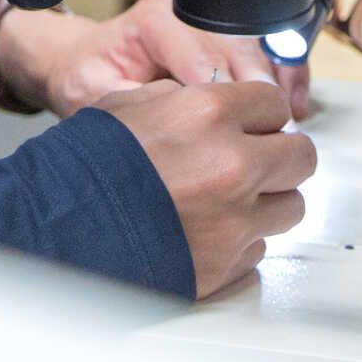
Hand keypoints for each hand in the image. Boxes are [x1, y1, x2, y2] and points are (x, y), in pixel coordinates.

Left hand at [1, 0, 312, 120]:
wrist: (83, 58)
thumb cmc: (87, 74)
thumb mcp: (94, 93)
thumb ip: (131, 106)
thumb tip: (172, 127)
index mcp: (157, 18)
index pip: (204, 55)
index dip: (225, 96)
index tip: (241, 133)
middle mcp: (187, 7)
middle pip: (240, 44)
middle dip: (261, 90)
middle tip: (276, 131)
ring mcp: (209, 14)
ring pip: (261, 39)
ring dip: (280, 79)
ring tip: (289, 117)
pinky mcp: (223, 28)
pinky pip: (266, 44)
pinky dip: (284, 73)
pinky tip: (291, 102)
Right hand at [94, 79, 317, 297]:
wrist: (61, 232)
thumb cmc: (85, 168)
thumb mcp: (127, 104)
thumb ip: (181, 98)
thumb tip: (210, 102)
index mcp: (210, 113)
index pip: (275, 103)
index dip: (261, 114)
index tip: (253, 124)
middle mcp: (234, 165)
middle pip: (301, 156)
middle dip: (280, 156)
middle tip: (258, 160)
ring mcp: (237, 220)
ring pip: (291, 205)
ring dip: (268, 201)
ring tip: (233, 200)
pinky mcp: (229, 263)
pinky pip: (260, 247)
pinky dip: (242, 239)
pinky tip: (210, 231)